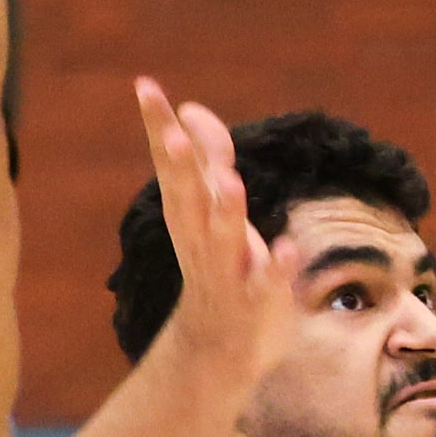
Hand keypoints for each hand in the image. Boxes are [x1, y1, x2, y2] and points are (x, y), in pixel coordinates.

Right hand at [134, 79, 290, 389]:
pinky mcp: (258, 301)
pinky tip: (291, 247)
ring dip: (226, 212)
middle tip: (172, 133)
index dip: (159, 126)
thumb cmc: (217, 268)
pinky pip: (267, 283)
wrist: (219, 351)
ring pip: (224, 239)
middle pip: (189, 198)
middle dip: (182, 167)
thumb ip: (206, 157)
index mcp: (189, 214)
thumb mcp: (210, 209)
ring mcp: (228, 272)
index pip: (171, 164)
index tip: (145, 85)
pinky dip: (278, 267)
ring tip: (230, 182)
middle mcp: (201, 239)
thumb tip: (190, 109)